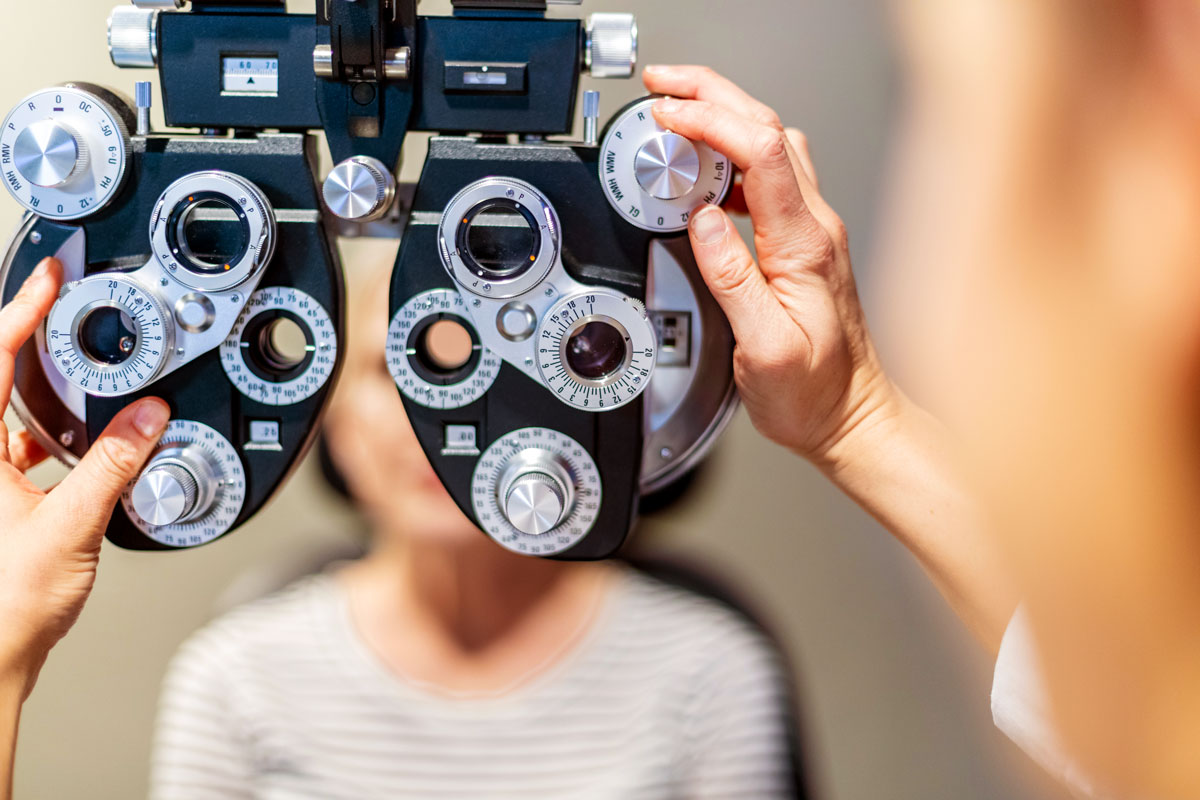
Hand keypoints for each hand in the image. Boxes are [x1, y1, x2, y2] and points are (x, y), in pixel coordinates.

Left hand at [0, 258, 169, 696]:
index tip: (47, 282)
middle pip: (1, 381)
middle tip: (70, 313)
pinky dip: (59, 437)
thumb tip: (148, 418)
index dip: (18, 313)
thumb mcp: (71, 524)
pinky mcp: (1, 501)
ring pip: (15, 417)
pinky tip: (90, 445)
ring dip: (51, 396)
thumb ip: (114, 464)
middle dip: (35, 343)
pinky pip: (27, 450)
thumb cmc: (6, 604)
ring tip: (93, 380)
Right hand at [644, 65, 899, 467]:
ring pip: (771, 144)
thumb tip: (703, 221)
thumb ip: (733, 280)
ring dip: (723, 115)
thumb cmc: (816, 394)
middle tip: (662, 86)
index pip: (761, 153)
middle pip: (769, 129)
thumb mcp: (765, 348)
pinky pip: (767, 177)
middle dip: (712, 95)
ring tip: (677, 109)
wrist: (852, 417)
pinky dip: (730, 154)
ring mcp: (812, 230)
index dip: (711, 122)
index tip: (668, 116)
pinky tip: (703, 167)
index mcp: (806, 244)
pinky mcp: (802, 242)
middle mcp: (815, 227)